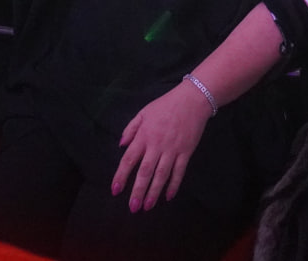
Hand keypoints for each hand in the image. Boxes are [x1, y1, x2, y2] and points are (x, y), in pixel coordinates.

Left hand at [111, 82, 212, 210]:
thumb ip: (131, 129)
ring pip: (161, 175)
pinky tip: (168, 196)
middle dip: (138, 191)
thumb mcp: (144, 112)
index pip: (129, 159)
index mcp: (144, 135)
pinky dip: (174, 185)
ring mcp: (172, 149)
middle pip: (145, 172)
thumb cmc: (166, 105)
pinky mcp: (186, 152)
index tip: (115, 190)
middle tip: (133, 207)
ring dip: (154, 192)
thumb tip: (121, 145)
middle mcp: (157, 145)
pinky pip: (179, 172)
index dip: (121, 175)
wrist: (192, 100)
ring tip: (147, 206)